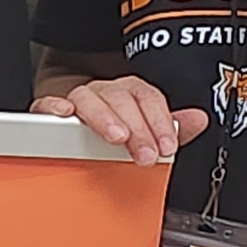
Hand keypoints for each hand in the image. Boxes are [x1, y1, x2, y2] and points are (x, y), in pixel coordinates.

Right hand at [37, 74, 207, 167]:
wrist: (75, 119)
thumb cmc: (115, 127)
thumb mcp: (147, 129)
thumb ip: (171, 128)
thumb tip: (199, 120)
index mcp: (130, 93)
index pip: (148, 98)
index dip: (160, 122)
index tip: (167, 147)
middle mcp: (104, 92)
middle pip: (121, 98)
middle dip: (138, 128)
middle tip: (146, 154)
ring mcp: (77, 99)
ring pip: (89, 97)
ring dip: (104, 117)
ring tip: (117, 137)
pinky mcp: (49, 109)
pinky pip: (47, 102)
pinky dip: (55, 106)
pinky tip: (65, 115)